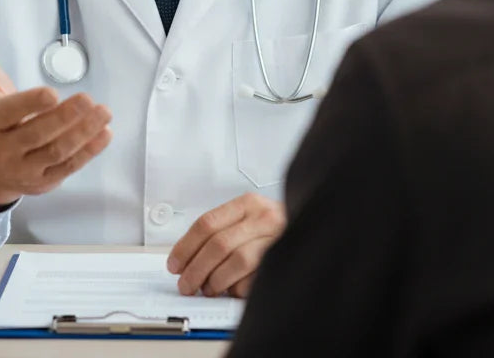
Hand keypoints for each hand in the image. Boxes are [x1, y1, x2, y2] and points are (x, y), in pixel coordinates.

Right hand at [0, 19, 112, 209]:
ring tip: (104, 112)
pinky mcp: (44, 181)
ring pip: (56, 152)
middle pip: (37, 134)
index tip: (52, 93)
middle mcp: (6, 149)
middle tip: (88, 99)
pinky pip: (68, 167)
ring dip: (83, 134)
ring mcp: (26, 168)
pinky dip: (89, 152)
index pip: (9, 114)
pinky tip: (105, 133)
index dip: (30, 105)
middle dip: (64, 118)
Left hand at [166, 193, 286, 297]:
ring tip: (208, 289)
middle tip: (186, 284)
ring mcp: (278, 238)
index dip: (186, 247)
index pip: (207, 223)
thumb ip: (221, 232)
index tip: (174, 265)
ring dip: (216, 281)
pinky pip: (257, 278)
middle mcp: (264, 217)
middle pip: (218, 244)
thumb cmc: (274, 231)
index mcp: (248, 204)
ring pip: (237, 261)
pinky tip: (233, 290)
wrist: (318, 235)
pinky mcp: (286, 259)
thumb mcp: (249, 220)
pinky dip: (239, 288)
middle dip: (196, 269)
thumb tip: (186, 260)